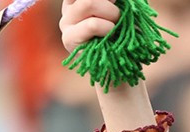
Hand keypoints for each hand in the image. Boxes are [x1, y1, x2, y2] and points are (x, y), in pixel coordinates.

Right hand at [59, 0, 154, 128]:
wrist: (121, 68)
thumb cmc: (123, 37)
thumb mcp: (119, 11)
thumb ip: (114, 2)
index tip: (117, 2)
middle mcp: (69, 8)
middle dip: (111, 2)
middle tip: (119, 15)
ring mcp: (66, 23)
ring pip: (88, 3)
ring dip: (111, 13)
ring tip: (116, 26)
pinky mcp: (68, 39)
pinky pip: (92, 24)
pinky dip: (108, 27)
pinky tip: (112, 34)